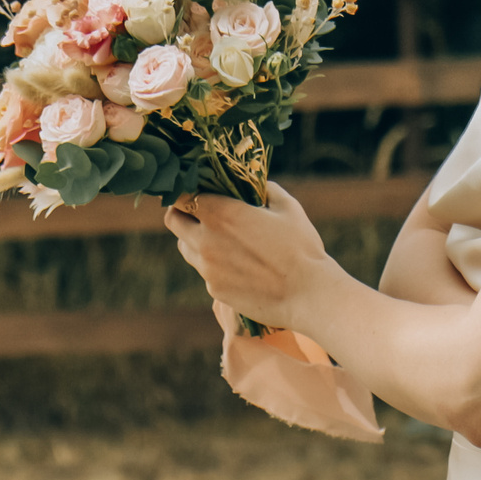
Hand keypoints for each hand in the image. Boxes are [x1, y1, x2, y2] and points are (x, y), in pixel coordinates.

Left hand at [163, 183, 334, 327]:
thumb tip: (256, 185)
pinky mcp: (214, 289)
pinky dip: (211, 262)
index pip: (180, 196)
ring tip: (218, 236)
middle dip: (182, 212)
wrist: (307, 294)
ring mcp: (207, 268)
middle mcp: (206, 241)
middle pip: (173, 221)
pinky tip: (235, 262)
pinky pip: (203, 270)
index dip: (183, 190)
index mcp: (221, 214)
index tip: (194, 188)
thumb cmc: (301, 247)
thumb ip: (266, 190)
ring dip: (193, 237)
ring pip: (184, 247)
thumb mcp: (287, 208)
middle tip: (199, 210)